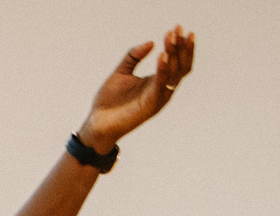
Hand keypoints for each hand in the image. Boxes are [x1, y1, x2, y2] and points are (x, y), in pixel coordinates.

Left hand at [77, 26, 194, 150]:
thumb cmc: (109, 100)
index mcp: (157, 81)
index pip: (176, 61)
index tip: (176, 28)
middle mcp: (161, 89)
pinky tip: (162, 56)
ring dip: (175, 55)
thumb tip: (151, 42)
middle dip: (182, 47)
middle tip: (179, 29)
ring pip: (175, 75)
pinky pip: (160, 86)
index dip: (179, 45)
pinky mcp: (150, 106)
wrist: (97, 123)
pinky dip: (163, 70)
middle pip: (181, 66)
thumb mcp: (121, 72)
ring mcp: (158, 98)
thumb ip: (133, 56)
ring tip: (171, 38)